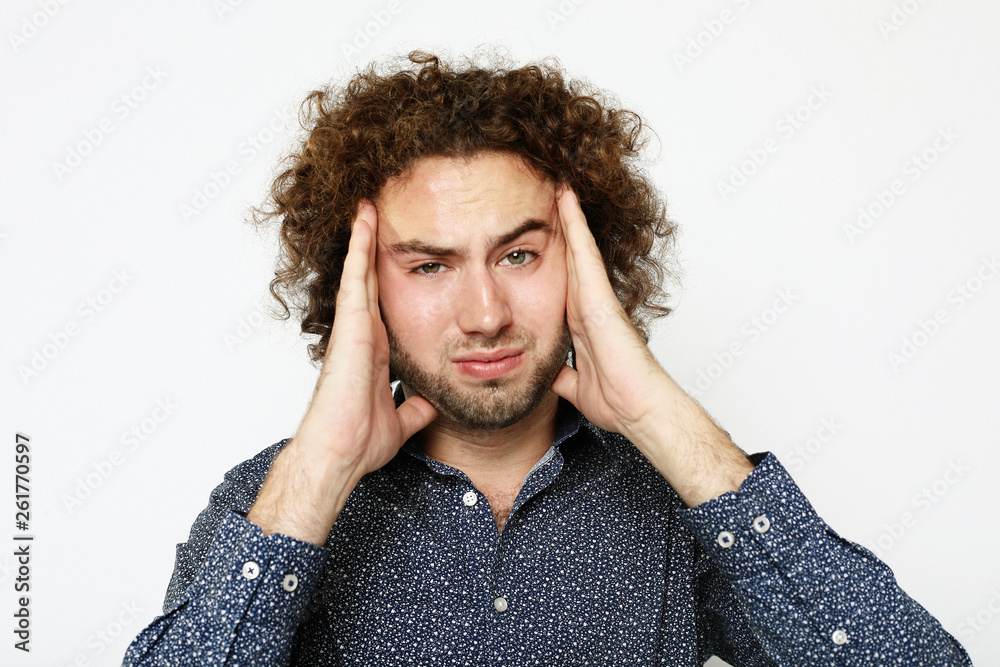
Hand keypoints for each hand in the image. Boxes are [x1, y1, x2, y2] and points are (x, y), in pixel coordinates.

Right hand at [247, 201, 437, 542]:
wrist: (341, 454)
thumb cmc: (360, 441)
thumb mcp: (402, 420)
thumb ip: (415, 409)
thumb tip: (431, 405)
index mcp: (378, 348)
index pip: (386, 301)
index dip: (389, 275)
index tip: (402, 252)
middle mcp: (366, 332)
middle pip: (372, 278)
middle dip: (377, 247)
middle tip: (382, 211)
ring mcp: (356, 326)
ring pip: (361, 269)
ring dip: (366, 236)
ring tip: (371, 201)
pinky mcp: (352, 325)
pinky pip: (356, 276)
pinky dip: (360, 246)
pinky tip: (365, 218)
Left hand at [550, 186, 669, 437]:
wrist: (639, 410)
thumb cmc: (618, 399)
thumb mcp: (574, 385)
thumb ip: (559, 374)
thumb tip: (543, 372)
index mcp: (580, 321)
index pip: (561, 277)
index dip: (552, 251)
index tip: (538, 229)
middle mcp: (588, 303)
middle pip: (570, 254)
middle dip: (560, 223)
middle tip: (548, 187)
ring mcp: (595, 297)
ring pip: (577, 245)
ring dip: (566, 212)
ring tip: (555, 179)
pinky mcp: (599, 298)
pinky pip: (584, 253)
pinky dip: (574, 225)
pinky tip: (564, 198)